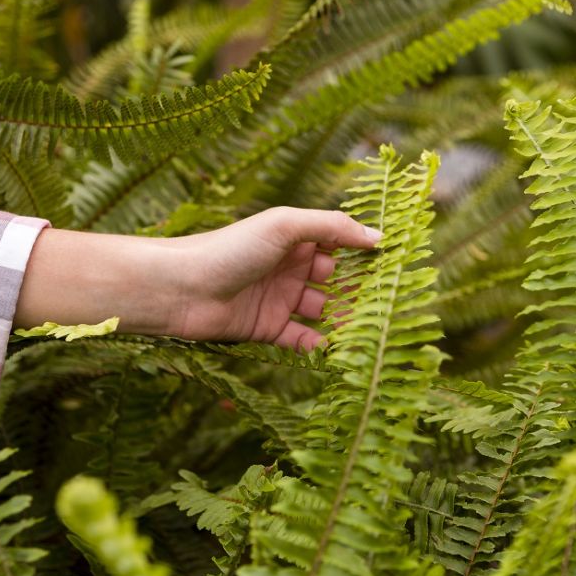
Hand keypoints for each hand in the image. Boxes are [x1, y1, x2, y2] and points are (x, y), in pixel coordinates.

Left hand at [167, 207, 380, 348]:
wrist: (180, 288)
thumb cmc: (229, 248)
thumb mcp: (285, 226)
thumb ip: (332, 228)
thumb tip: (378, 237)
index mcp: (294, 237)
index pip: (340, 243)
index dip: (365, 252)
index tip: (395, 263)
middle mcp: (289, 267)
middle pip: (336, 279)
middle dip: (360, 290)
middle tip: (387, 303)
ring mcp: (279, 298)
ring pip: (323, 310)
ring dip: (345, 319)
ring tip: (368, 330)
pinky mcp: (267, 328)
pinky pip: (301, 339)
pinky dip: (319, 344)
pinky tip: (337, 349)